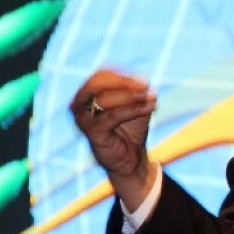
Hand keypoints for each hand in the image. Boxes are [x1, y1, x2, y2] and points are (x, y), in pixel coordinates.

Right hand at [70, 69, 157, 211]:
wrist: (131, 159)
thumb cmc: (131, 129)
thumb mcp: (136, 105)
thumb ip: (138, 92)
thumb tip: (144, 82)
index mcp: (88, 94)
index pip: (101, 75)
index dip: (123, 75)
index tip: (145, 81)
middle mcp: (80, 103)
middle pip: (97, 82)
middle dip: (123, 81)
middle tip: (146, 85)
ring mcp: (83, 118)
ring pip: (105, 98)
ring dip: (132, 96)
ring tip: (152, 98)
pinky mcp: (91, 131)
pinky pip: (113, 115)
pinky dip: (134, 109)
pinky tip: (150, 108)